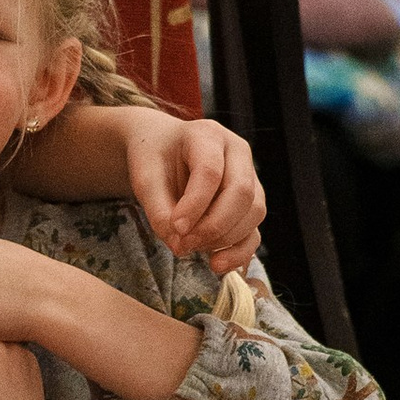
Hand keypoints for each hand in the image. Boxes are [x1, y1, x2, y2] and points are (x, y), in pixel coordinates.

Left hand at [116, 111, 264, 274]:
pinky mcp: (250, 203)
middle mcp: (237, 153)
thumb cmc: (154, 158)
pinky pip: (255, 231)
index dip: (195, 205)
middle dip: (214, 226)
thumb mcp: (145, 178)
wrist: (164, 150)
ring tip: (191, 247)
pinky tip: (216, 264)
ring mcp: (249, 177)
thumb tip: (178, 244)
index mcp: (208, 135)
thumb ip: (158, 210)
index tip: (176, 229)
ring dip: (225, 239)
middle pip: (241, 192)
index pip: (210, 172)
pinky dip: (239, 252)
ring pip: (254, 212)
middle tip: (184, 244)